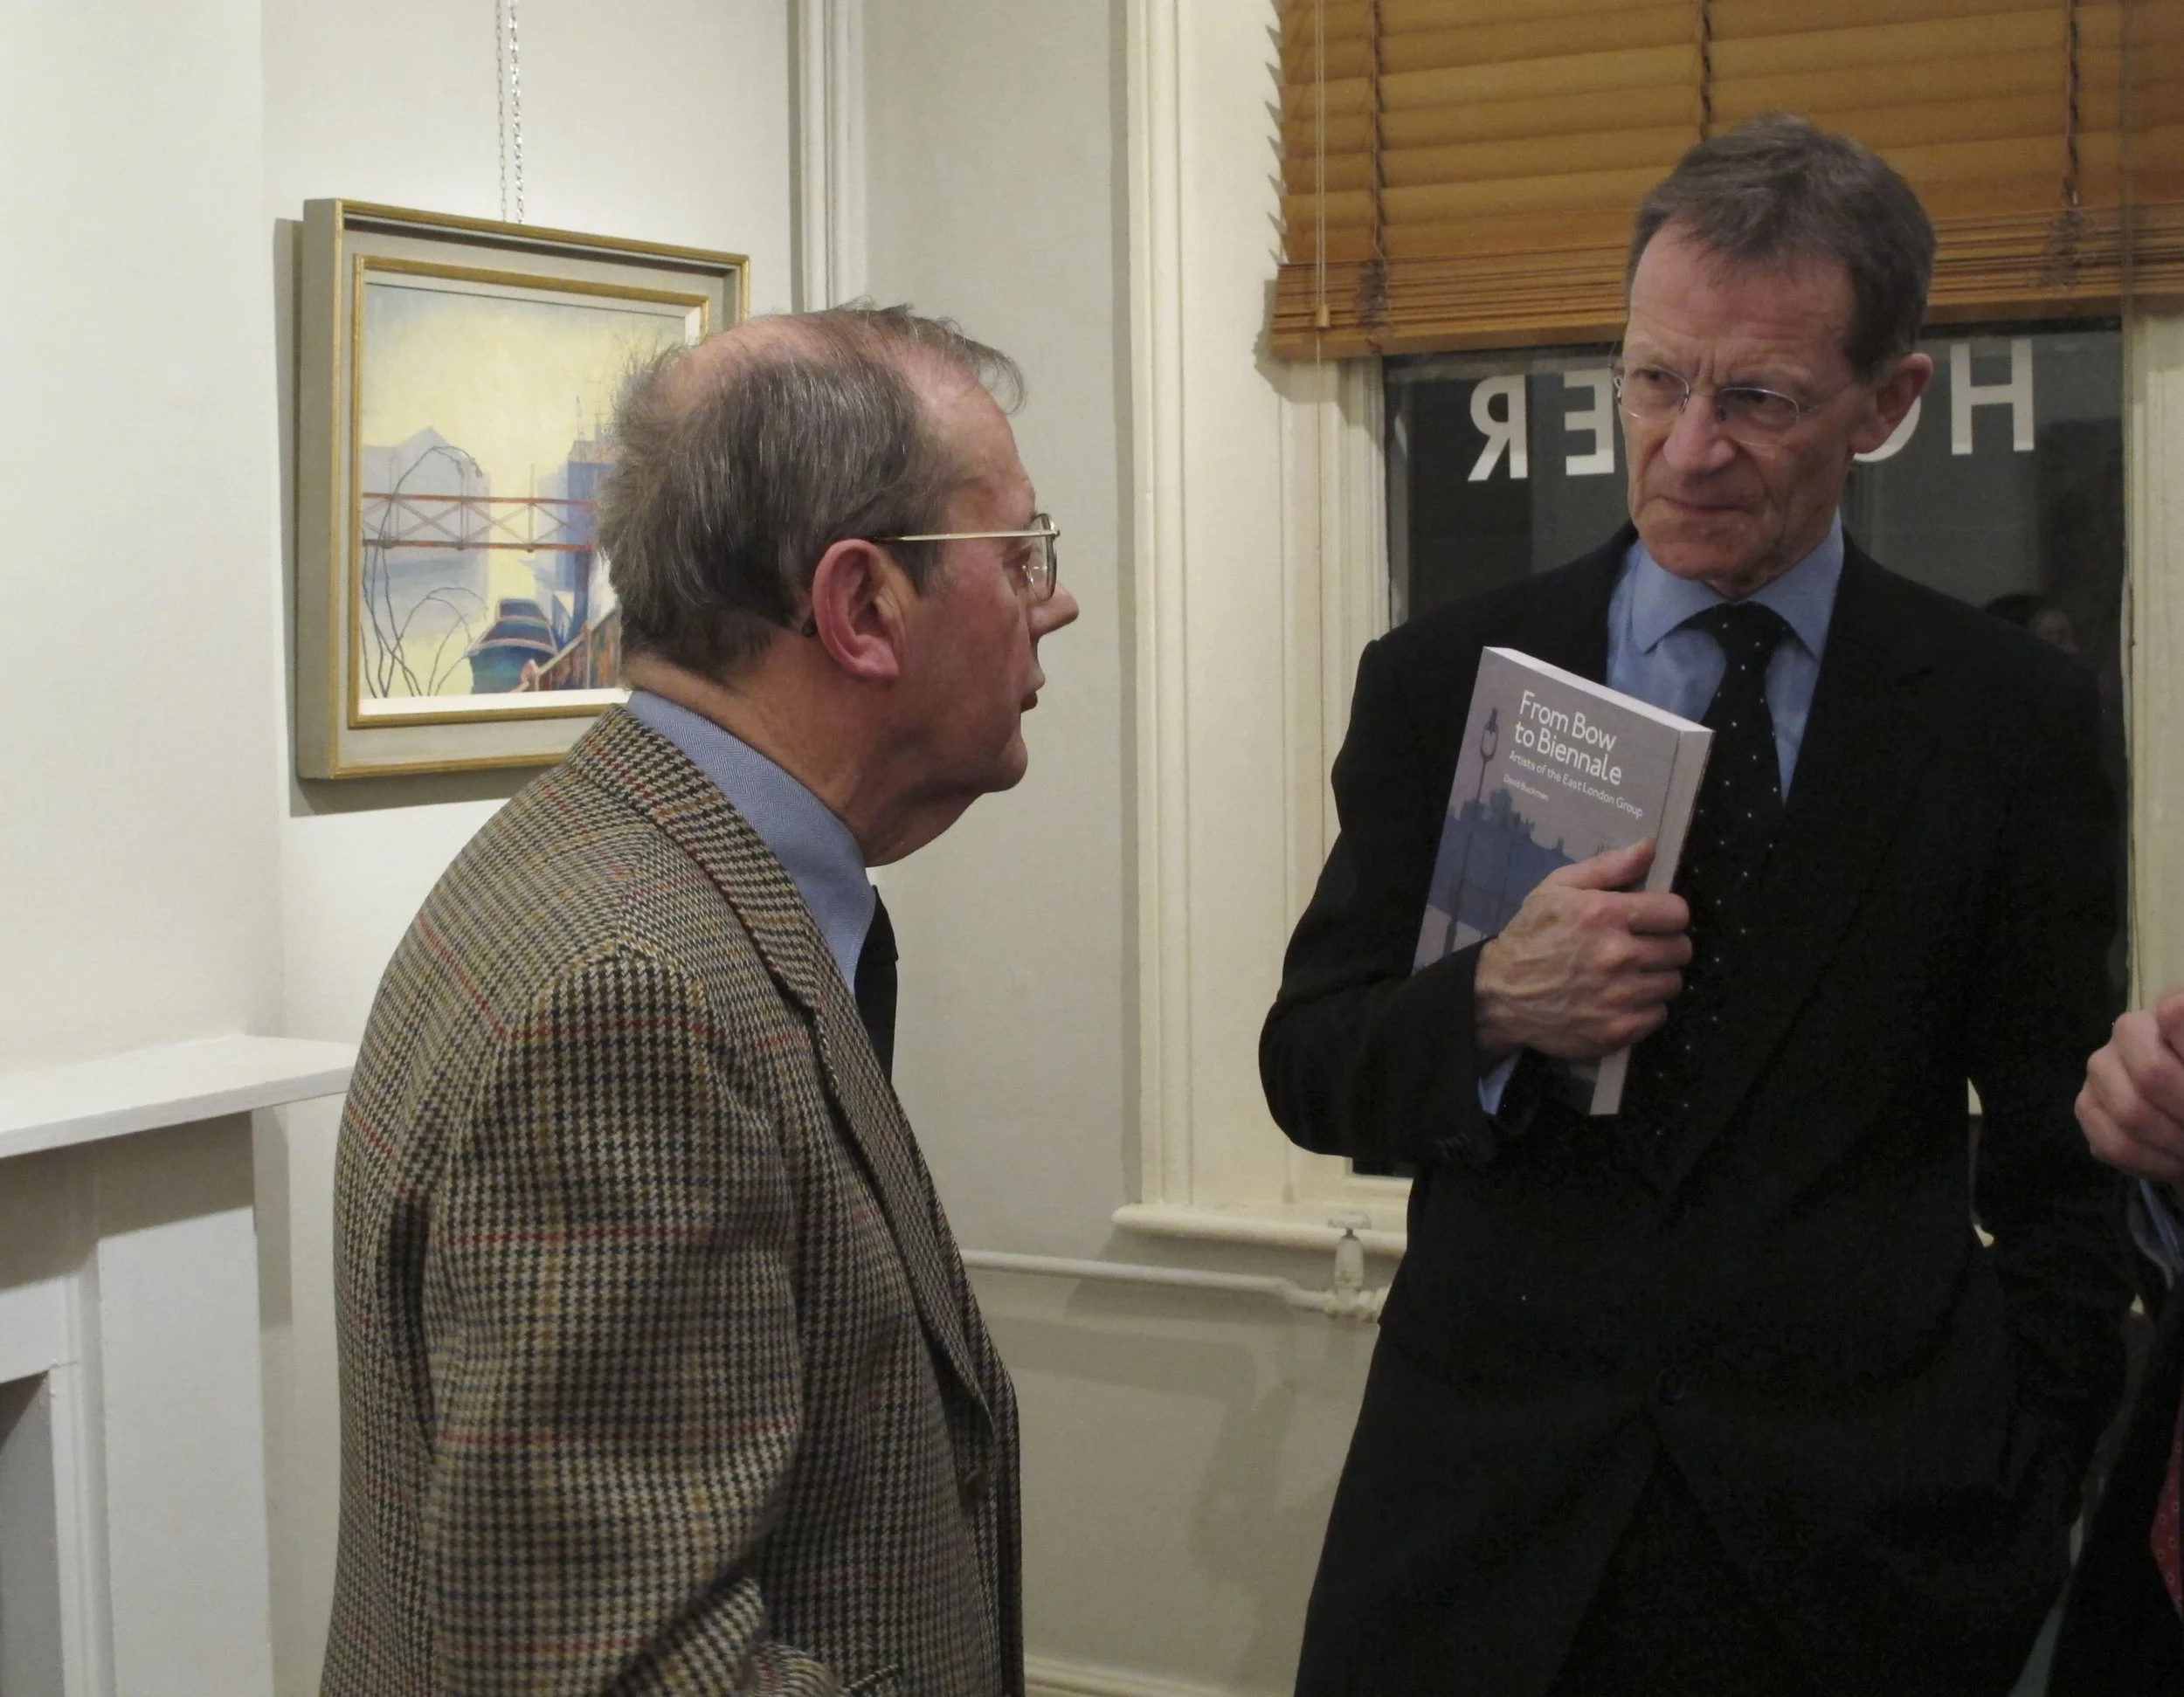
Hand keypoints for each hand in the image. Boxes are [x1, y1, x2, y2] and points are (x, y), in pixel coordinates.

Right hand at [1474, 840, 1690, 1062]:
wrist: (1501, 994)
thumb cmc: (1532, 935)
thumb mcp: (1557, 888)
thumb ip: (1608, 866)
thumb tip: (1650, 847)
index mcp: (1604, 914)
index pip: (1676, 913)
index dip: (1667, 914)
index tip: (1652, 920)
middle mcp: (1617, 955)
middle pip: (1681, 949)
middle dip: (1664, 945)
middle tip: (1641, 948)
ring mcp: (1620, 996)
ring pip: (1672, 983)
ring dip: (1655, 977)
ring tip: (1629, 975)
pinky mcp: (1618, 1030)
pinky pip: (1659, 1014)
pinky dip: (1644, 1008)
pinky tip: (1620, 1000)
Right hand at [2077, 986, 2183, 1181]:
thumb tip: (2171, 1046)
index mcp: (2174, 1011)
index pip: (2176, 1014)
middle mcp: (2130, 1031)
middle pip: (2152, 1074)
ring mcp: (2102, 1068)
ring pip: (2130, 1112)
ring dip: (2172, 1141)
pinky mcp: (2087, 1106)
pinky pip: (2112, 1143)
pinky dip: (2152, 1162)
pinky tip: (2173, 1160)